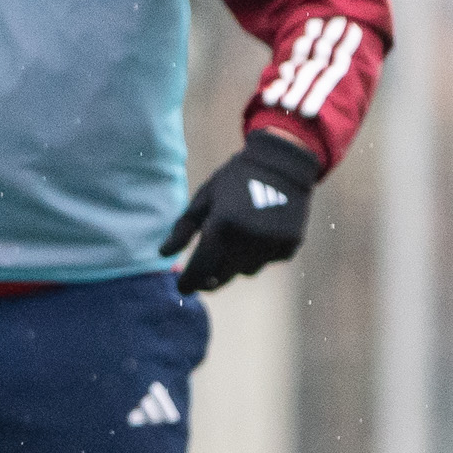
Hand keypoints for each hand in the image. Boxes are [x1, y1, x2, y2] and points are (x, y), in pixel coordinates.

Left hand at [161, 128, 319, 293]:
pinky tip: (260, 233)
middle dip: (209, 279)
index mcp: (222, 225)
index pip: (200, 267)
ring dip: (236, 264)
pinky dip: (259, 254)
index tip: (183, 287)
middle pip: (222, 276)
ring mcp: (270, 244)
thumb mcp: (204, 198)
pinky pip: (267, 261)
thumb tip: (163, 255)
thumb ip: (183, 229)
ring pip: (246, 271)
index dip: (189, 281)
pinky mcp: (289, 245)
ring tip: (236, 242)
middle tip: (203, 277)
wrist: (282, 164)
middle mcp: (247, 239)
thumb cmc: (235, 179)